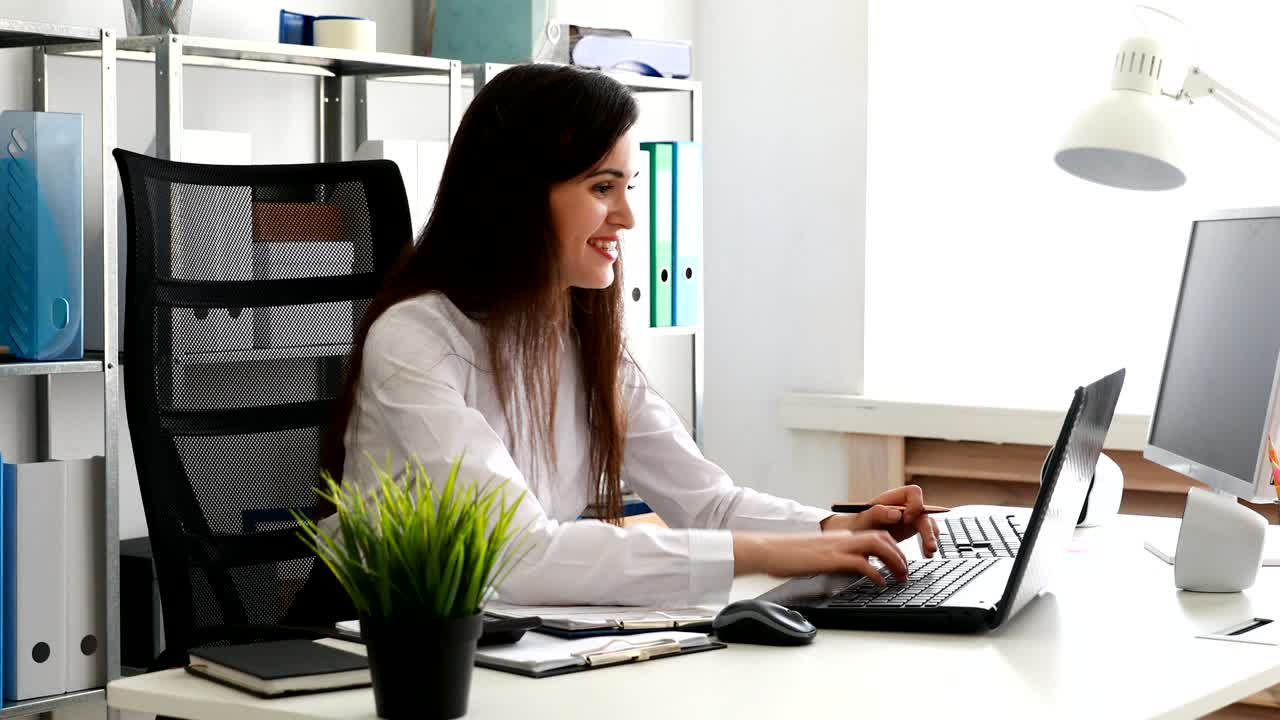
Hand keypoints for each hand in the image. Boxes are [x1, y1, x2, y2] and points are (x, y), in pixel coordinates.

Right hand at [732, 530, 907, 585]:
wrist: (767, 549)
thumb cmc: (785, 555)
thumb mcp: (815, 555)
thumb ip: (833, 558)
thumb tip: (845, 569)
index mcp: (839, 537)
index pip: (874, 535)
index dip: (891, 548)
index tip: (898, 563)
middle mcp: (842, 538)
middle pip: (882, 537)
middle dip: (899, 555)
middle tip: (905, 573)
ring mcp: (837, 546)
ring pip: (878, 544)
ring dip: (894, 560)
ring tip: (899, 577)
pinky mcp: (830, 558)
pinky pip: (861, 563)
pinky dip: (875, 573)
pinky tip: (879, 583)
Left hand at [821, 484, 939, 556]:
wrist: (856, 537)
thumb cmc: (858, 525)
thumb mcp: (864, 520)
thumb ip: (877, 514)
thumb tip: (897, 514)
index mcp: (893, 499)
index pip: (913, 492)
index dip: (915, 504)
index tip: (906, 519)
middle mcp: (904, 506)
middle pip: (924, 512)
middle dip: (928, 529)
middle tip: (929, 546)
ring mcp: (910, 518)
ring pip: (929, 523)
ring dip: (931, 538)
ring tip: (929, 552)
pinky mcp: (912, 529)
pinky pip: (927, 534)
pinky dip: (928, 544)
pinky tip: (926, 554)